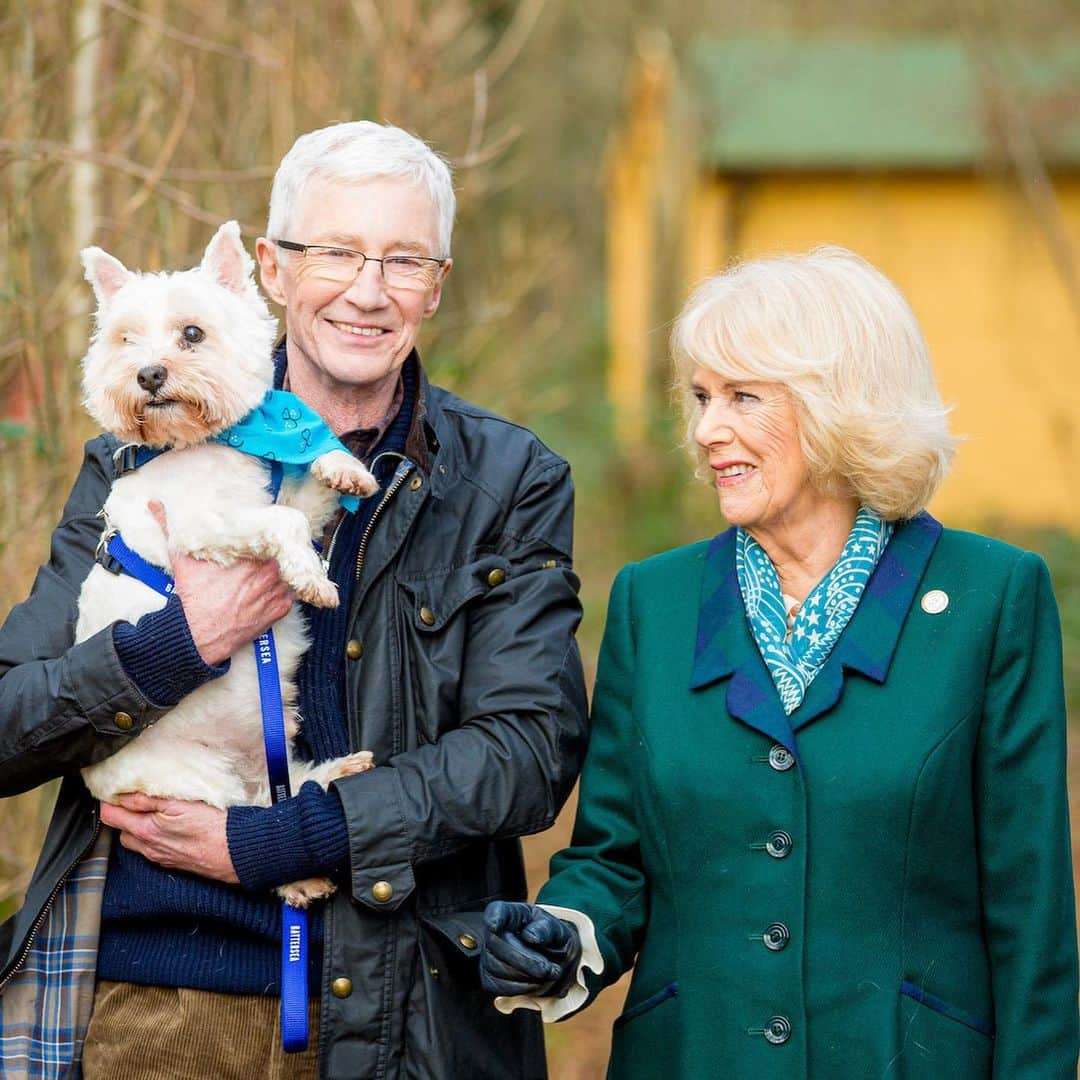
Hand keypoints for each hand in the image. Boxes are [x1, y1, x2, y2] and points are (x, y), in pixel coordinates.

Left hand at [99, 792, 238, 883]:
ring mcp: (159, 857)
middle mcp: (148, 847)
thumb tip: (123, 795)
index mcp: (146, 830)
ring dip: (136, 827)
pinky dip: (151, 837)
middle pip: (120, 831)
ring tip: (150, 812)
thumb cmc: (212, 826)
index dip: (108, 801)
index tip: (113, 790)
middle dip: (122, 815)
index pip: (110, 816)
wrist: (234, 852)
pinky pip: (150, 849)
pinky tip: (166, 827)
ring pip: (135, 842)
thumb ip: (148, 800)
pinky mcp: (171, 862)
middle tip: (133, 798)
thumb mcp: (180, 804)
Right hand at [148, 500, 294, 665]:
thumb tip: (154, 504)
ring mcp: (276, 593)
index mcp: (250, 557)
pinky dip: (285, 592)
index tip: (267, 531)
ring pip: (290, 574)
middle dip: (277, 551)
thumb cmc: (192, 598)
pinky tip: (277, 588)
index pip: (270, 537)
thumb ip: (170, 528)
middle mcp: (267, 574)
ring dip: (285, 571)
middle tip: (272, 549)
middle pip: (283, 554)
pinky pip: (291, 596)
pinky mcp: (279, 611)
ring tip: (278, 568)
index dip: (269, 534)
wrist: (198, 636)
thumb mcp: (182, 560)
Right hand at [480, 901, 580, 997]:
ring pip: (496, 968)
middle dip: (523, 960)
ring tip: (547, 974)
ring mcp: (489, 954)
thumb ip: (545, 928)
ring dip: (524, 976)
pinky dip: (519, 988)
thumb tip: (531, 936)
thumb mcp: (554, 927)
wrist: (552, 957)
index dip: (493, 918)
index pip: (496, 911)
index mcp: (511, 913)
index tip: (495, 926)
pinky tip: (535, 983)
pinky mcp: (490, 977)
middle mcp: (494, 932)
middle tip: (546, 968)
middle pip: (496, 944)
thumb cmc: (549, 937)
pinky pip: (498, 986)